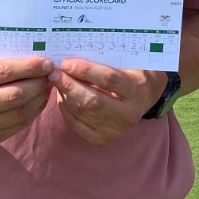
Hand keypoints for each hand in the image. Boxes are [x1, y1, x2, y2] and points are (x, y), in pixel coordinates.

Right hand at [0, 56, 54, 146]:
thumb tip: (31, 59)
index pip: (3, 73)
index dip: (29, 67)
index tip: (46, 62)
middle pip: (15, 95)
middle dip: (38, 83)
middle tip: (51, 74)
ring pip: (19, 112)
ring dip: (39, 99)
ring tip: (47, 87)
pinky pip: (17, 126)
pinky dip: (31, 113)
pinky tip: (37, 102)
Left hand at [51, 59, 166, 146]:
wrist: (145, 97)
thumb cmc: (131, 74)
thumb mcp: (125, 64)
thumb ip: (103, 61)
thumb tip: (72, 58)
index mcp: (137, 90)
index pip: (109, 80)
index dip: (86, 71)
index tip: (67, 63)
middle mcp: (128, 114)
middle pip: (92, 101)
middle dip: (69, 85)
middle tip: (53, 73)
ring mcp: (115, 130)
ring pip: (82, 112)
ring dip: (65, 95)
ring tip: (56, 82)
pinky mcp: (103, 139)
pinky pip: (77, 124)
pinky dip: (65, 109)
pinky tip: (62, 97)